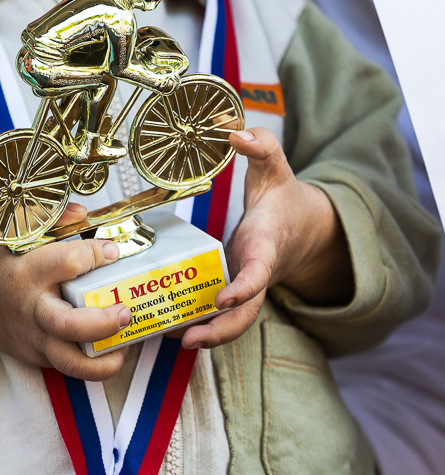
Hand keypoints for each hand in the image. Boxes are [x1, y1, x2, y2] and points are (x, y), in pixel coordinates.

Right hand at [0, 203, 131, 379]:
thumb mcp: (6, 230)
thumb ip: (45, 217)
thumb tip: (83, 213)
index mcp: (24, 272)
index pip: (67, 262)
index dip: (96, 254)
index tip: (113, 249)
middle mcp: (30, 309)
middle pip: (67, 325)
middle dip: (103, 321)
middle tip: (125, 310)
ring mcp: (34, 338)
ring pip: (71, 362)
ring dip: (105, 356)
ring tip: (126, 339)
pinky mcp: (38, 357)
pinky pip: (72, 368)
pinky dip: (99, 364)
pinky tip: (116, 347)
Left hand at [181, 128, 351, 349]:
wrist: (304, 228)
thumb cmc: (282, 200)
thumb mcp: (274, 169)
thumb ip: (261, 147)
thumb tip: (236, 133)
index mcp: (266, 245)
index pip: (259, 271)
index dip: (243, 287)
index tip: (222, 298)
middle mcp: (258, 272)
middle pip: (247, 312)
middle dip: (222, 330)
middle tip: (191, 339)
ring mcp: (248, 287)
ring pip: (235, 321)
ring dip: (210, 336)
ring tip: (175, 341)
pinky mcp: (236, 291)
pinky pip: (223, 317)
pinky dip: (202, 326)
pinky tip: (169, 330)